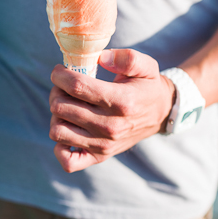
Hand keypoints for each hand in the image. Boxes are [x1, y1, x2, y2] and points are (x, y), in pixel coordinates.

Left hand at [48, 49, 176, 172]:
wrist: (161, 115)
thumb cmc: (148, 87)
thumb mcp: (146, 66)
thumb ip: (127, 58)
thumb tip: (102, 57)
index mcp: (121, 101)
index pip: (77, 86)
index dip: (60, 75)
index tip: (60, 70)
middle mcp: (111, 126)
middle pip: (61, 107)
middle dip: (57, 91)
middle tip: (65, 87)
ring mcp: (104, 145)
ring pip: (58, 131)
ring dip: (56, 116)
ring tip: (68, 106)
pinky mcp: (100, 157)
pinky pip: (68, 161)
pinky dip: (60, 146)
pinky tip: (70, 130)